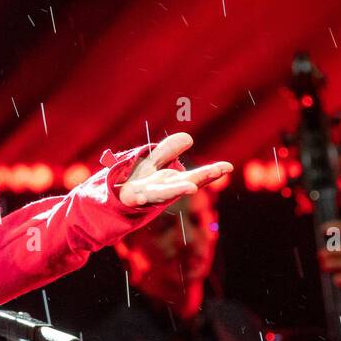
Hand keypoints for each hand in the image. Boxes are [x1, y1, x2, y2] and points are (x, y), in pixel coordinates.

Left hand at [116, 133, 232, 208]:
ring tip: (192, 188)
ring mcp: (146, 196)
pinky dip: (137, 199)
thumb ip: (168, 151)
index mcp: (170, 181)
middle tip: (218, 171)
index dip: (211, 172)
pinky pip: (133, 199)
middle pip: (183, 184)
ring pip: (162, 193)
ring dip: (176, 190)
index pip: (194, 177)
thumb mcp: (152, 164)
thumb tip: (189, 138)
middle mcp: (162, 190)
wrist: (112, 202)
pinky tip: (138, 198)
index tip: (228, 166)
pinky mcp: (128, 198)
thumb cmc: (136, 183)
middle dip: (201, 177)